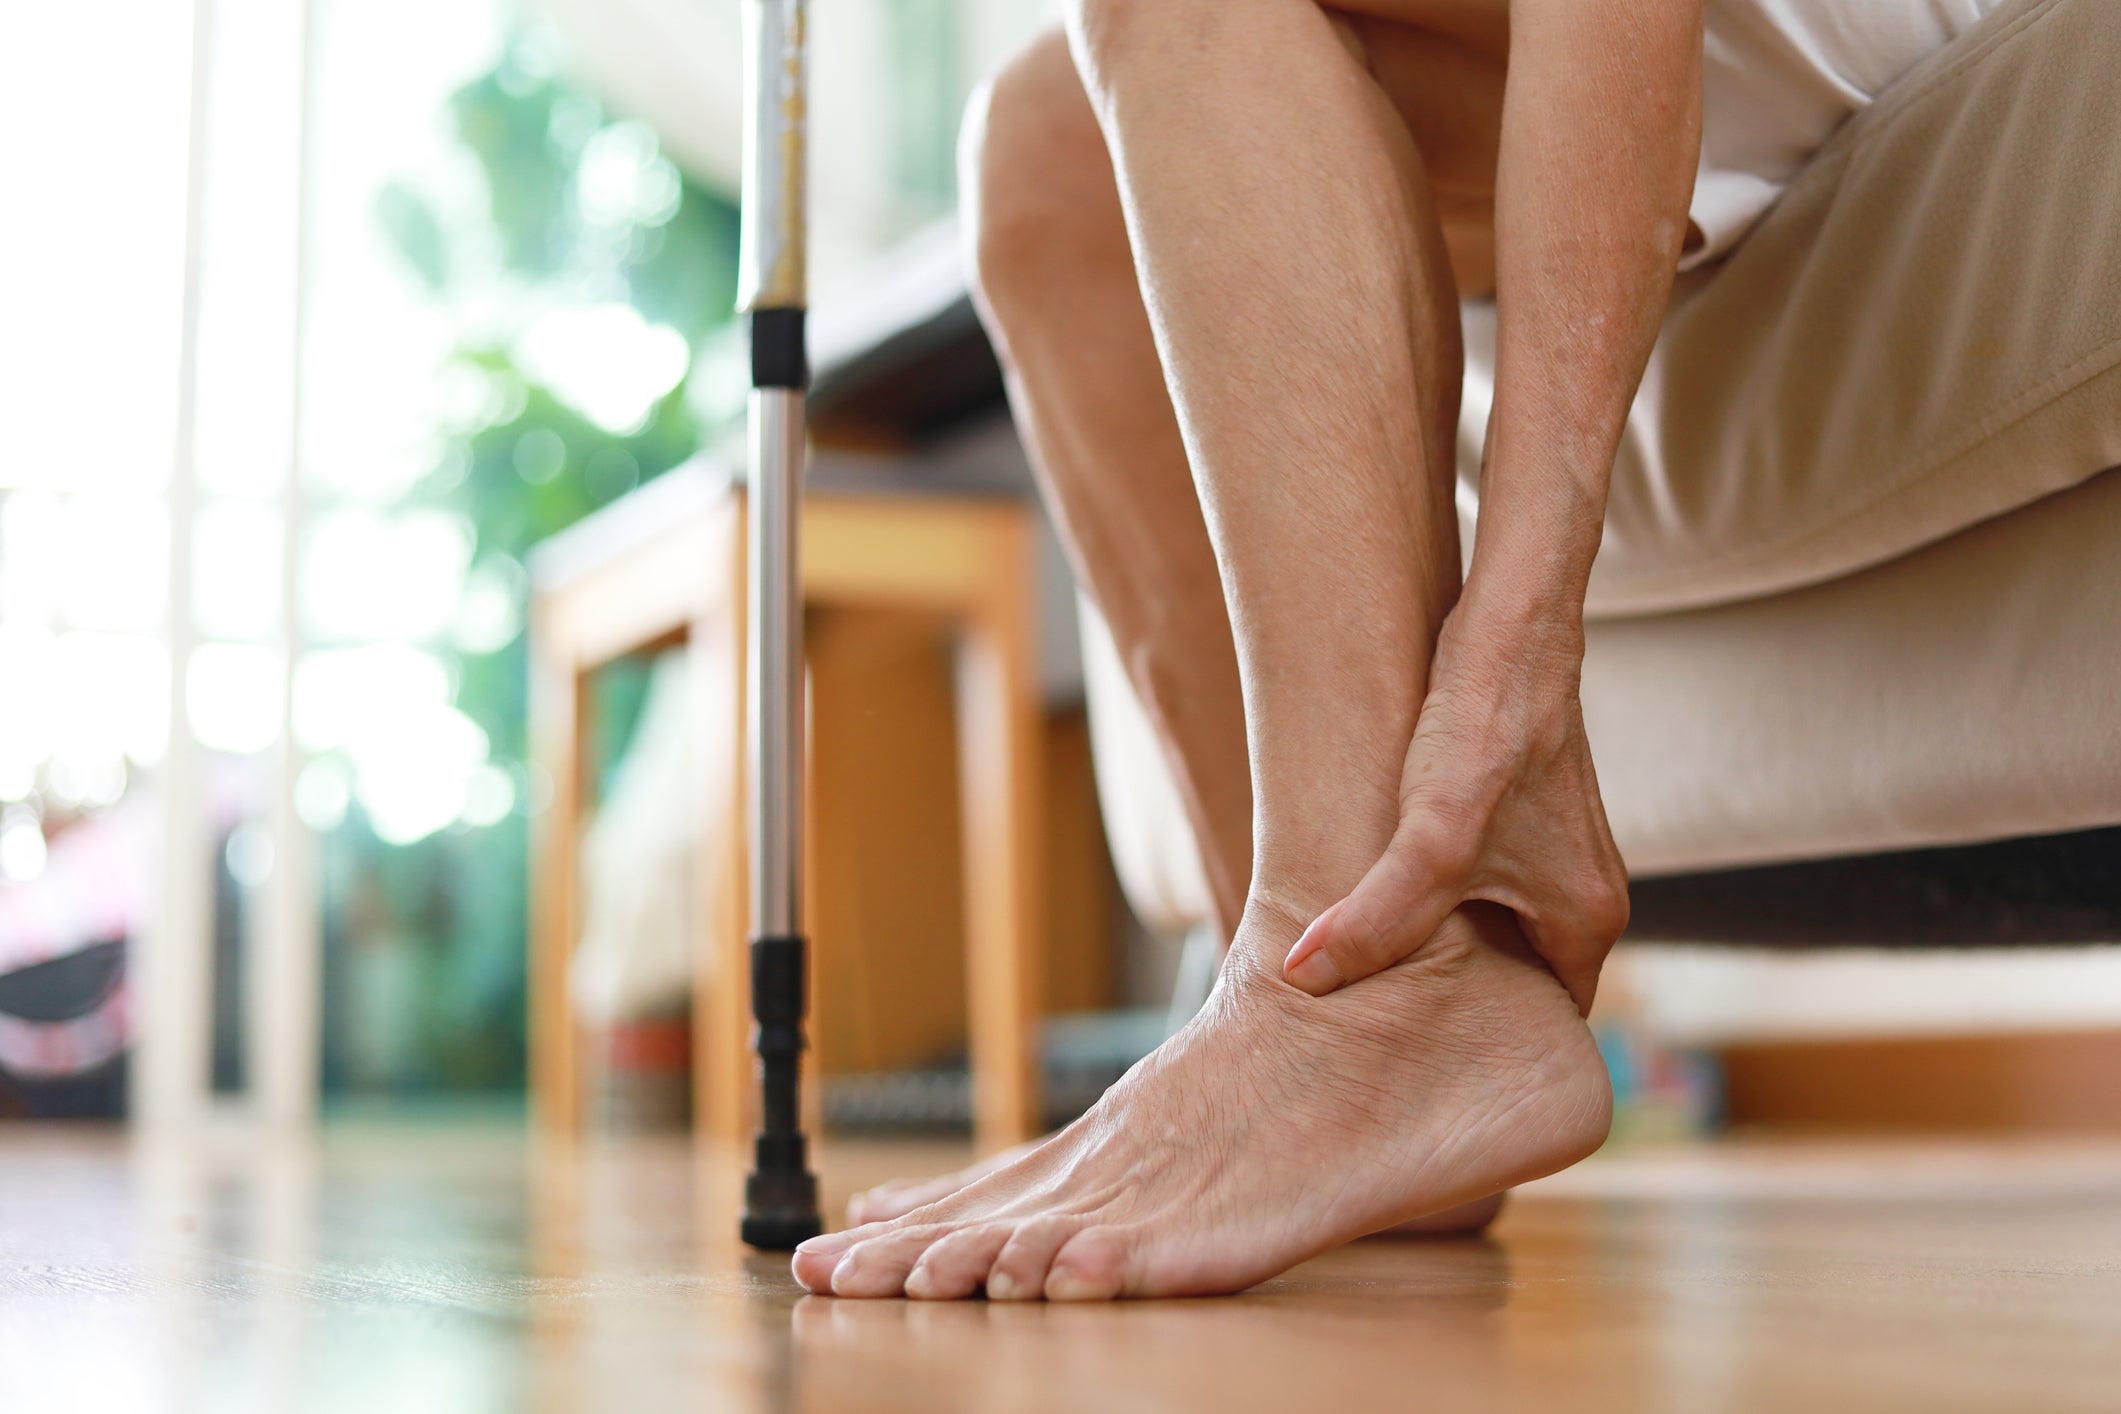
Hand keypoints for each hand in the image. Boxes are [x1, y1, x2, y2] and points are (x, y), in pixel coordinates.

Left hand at [1280, 605, 1627, 1012]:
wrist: (1509, 626)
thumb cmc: (1487, 726)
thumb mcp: (1431, 838)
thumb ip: (1377, 918)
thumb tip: (1304, 976)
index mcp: (1587, 920)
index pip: (1545, 1029)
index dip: (1482, 1052)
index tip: (1415, 1069)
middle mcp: (1582, 893)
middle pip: (1515, 984)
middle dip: (1455, 1009)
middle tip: (1375, 1033)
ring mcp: (1552, 854)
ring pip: (1491, 931)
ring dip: (1436, 949)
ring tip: (1367, 975)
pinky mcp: (1517, 816)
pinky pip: (1476, 885)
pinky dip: (1432, 899)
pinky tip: (1373, 899)